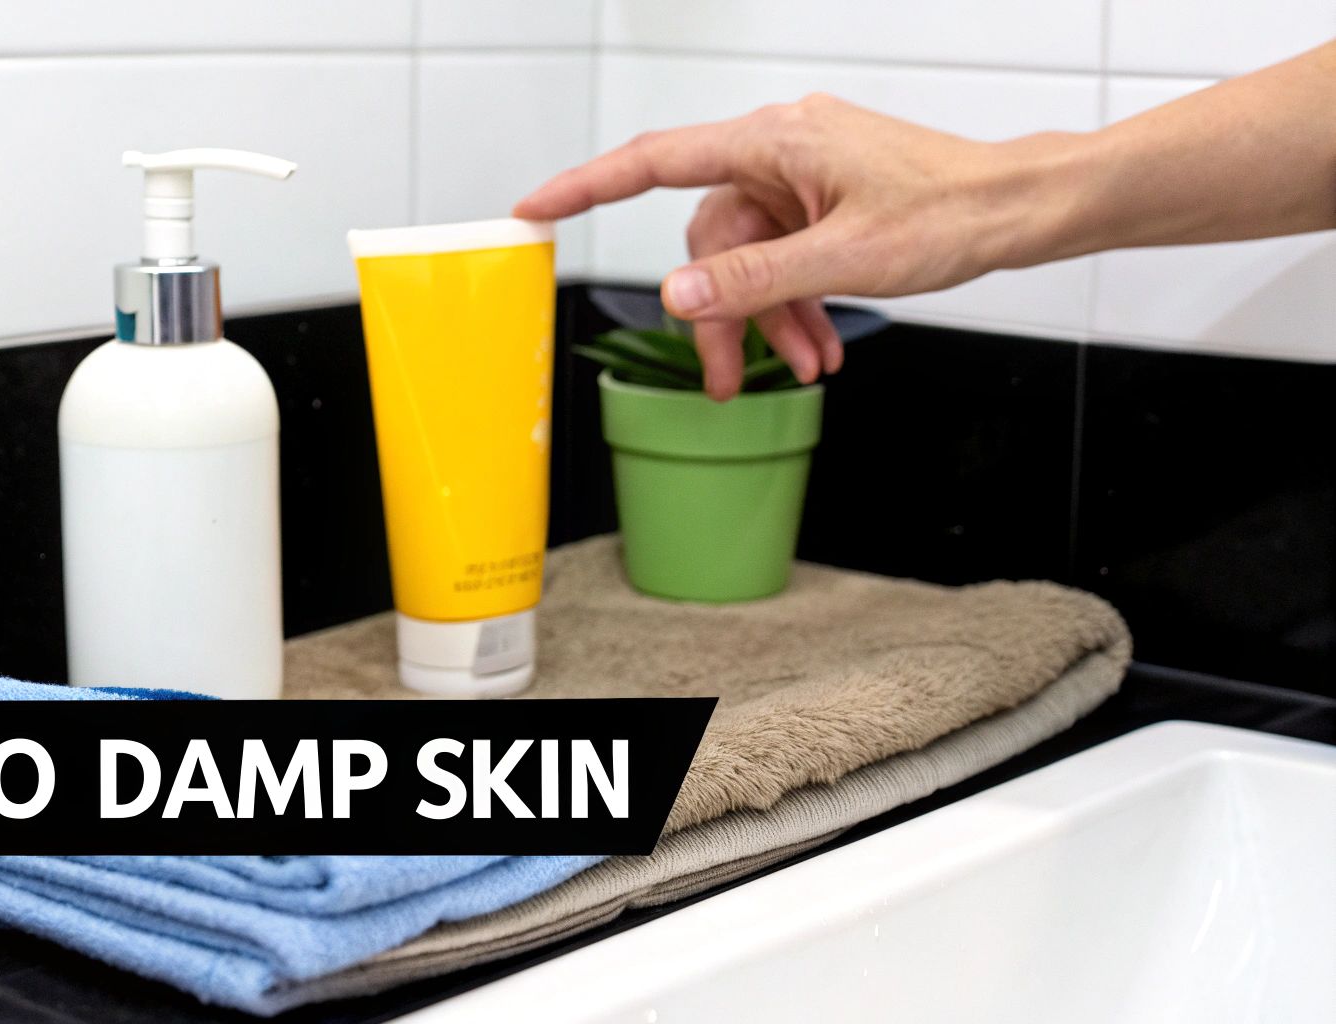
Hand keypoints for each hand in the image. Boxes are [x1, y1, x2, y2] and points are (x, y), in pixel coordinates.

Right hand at [516, 95, 1075, 398]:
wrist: (1020, 209)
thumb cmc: (952, 213)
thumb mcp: (846, 259)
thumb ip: (754, 279)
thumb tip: (678, 295)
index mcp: (773, 142)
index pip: (654, 163)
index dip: (586, 188)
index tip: (535, 208)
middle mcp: (779, 150)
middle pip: (707, 239)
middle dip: (720, 315)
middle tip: (725, 382)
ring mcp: (802, 175)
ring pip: (747, 257)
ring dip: (766, 318)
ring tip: (802, 368)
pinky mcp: (823, 199)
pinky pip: (782, 255)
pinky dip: (793, 302)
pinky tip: (818, 346)